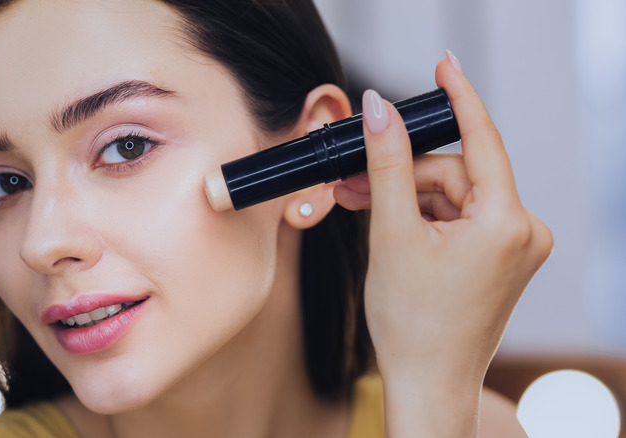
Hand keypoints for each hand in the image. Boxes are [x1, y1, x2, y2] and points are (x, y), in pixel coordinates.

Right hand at [333, 55, 551, 436]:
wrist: (426, 381)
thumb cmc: (413, 322)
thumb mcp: (392, 232)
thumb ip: (387, 164)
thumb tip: (380, 110)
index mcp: (507, 223)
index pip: (481, 140)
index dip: (459, 97)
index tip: (444, 64)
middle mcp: (523, 231)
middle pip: (454, 173)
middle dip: (402, 175)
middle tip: (353, 182)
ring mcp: (514, 246)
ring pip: (451, 194)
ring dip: (406, 197)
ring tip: (362, 208)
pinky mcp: (500, 256)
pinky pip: (458, 216)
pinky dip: (422, 216)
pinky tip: (389, 225)